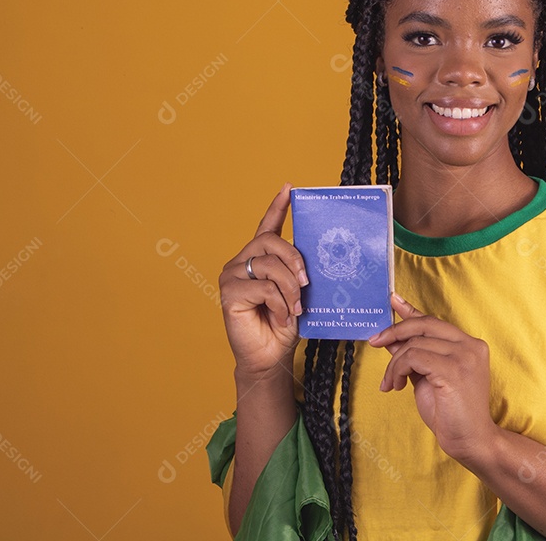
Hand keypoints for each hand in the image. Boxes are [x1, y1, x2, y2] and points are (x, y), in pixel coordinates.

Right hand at [218, 182, 307, 379]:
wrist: (270, 356)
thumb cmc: (284, 324)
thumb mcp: (297, 292)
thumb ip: (298, 271)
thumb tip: (316, 257)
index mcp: (260, 258)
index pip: (267, 226)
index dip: (278, 206)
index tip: (289, 188)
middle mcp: (241, 261)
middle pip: (270, 241)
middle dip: (294, 259)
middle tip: (307, 282)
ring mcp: (231, 276)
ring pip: (269, 265)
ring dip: (290, 287)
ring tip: (296, 307)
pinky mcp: (228, 293)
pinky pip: (264, 287)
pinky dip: (281, 303)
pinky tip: (283, 317)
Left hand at [368, 293, 498, 463]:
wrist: (470, 441)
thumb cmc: (451, 412)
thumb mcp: (427, 377)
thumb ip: (415, 355)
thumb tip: (393, 339)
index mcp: (469, 345)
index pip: (434, 321)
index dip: (410, 310)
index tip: (393, 300)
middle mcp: (470, 345)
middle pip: (423, 324)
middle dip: (394, 331)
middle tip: (375, 342)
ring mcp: (464, 356)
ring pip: (414, 344)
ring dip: (394, 363)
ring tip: (390, 383)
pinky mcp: (454, 370)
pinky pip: (413, 358)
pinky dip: (397, 369)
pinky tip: (394, 385)